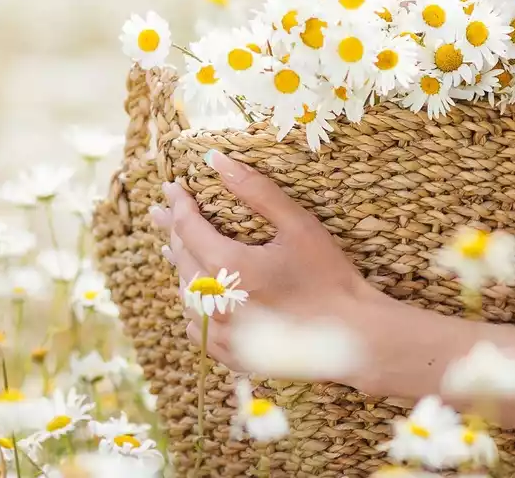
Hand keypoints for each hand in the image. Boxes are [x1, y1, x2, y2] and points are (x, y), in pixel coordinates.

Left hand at [149, 150, 381, 376]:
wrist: (352, 333)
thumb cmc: (328, 274)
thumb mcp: (296, 224)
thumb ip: (255, 190)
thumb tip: (216, 160)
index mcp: (229, 269)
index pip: (189, 229)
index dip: (179, 204)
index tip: (172, 187)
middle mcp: (218, 305)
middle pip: (182, 260)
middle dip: (173, 231)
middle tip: (162, 210)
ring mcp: (223, 335)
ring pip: (187, 296)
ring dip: (182, 268)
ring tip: (174, 249)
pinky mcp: (232, 355)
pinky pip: (198, 329)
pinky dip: (194, 309)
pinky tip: (197, 298)